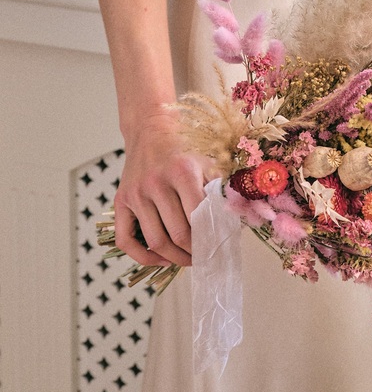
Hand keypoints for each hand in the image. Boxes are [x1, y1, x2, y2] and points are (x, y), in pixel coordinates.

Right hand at [114, 108, 219, 267]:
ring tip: (187, 260)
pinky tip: (161, 259)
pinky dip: (142, 257)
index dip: (209, 238)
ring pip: (154, 241)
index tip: (218, 248)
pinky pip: (125, 240)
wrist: (151, 130)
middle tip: (204, 257)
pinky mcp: (120, 202)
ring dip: (174, 258)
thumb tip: (231, 222)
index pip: (197, 217)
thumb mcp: (207, 163)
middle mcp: (156, 183)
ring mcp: (136, 194)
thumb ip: (218, 190)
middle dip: (193, 252)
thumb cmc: (185, 149)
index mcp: (182, 172)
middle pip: (177, 233)